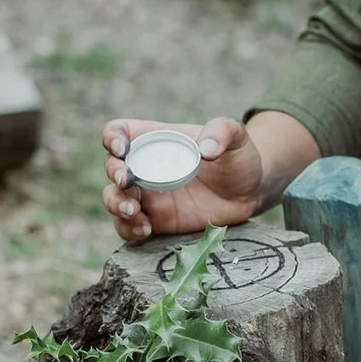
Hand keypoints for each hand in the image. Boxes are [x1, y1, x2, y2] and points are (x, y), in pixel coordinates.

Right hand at [101, 116, 263, 241]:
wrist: (249, 193)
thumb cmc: (239, 158)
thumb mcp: (237, 137)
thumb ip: (223, 132)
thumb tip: (206, 148)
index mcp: (155, 140)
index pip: (119, 132)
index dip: (113, 137)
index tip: (121, 148)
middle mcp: (145, 167)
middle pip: (111, 167)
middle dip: (113, 173)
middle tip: (127, 182)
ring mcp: (147, 196)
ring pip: (113, 198)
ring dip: (115, 204)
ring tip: (134, 211)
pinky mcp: (155, 221)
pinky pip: (128, 227)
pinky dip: (128, 229)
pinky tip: (146, 230)